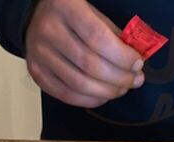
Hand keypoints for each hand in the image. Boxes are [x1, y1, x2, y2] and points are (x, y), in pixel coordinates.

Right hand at [25, 0, 143, 107]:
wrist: (35, 17)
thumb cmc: (71, 14)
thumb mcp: (92, 12)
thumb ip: (112, 34)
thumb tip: (134, 62)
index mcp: (65, 7)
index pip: (98, 38)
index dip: (122, 56)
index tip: (138, 64)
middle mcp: (49, 30)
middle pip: (90, 65)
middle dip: (119, 78)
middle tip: (135, 80)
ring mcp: (39, 54)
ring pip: (80, 84)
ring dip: (107, 92)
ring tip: (122, 89)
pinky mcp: (36, 73)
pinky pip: (67, 95)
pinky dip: (90, 100)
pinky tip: (103, 96)